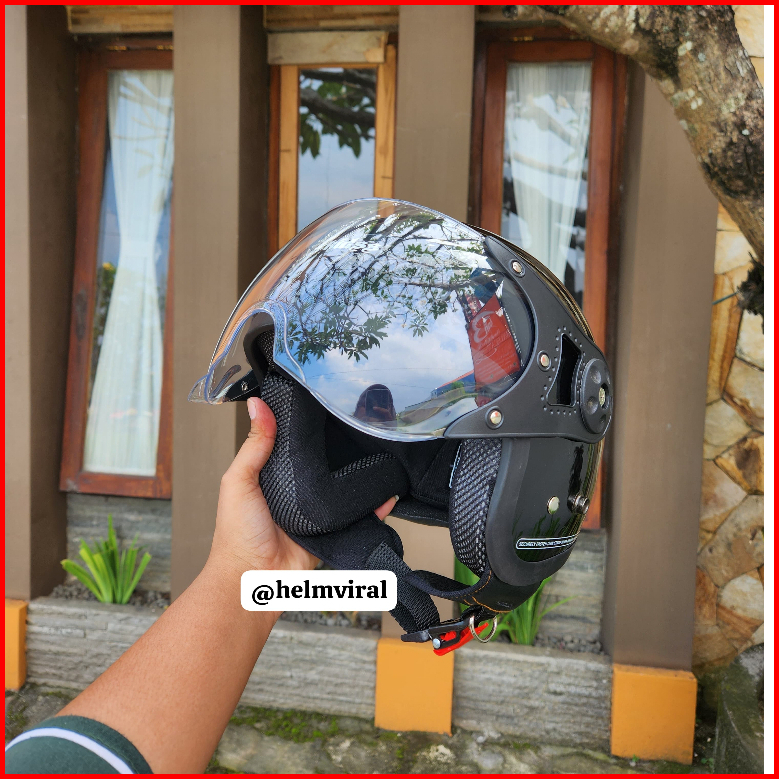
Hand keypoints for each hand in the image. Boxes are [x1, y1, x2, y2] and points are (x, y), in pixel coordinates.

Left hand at [209, 397, 397, 575]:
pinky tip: (387, 494)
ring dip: (360, 477)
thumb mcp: (240, 480)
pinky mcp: (332, 531)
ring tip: (380, 456)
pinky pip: (358, 516)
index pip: (296, 444)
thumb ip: (254, 445)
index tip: (328, 405)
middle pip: (325, 465)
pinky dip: (375, 507)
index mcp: (273, 474)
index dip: (310, 428)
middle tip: (361, 430)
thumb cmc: (238, 533)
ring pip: (344, 489)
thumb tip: (258, 405)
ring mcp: (316, 511)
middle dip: (341, 451)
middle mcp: (296, 490)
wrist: (252, 579)